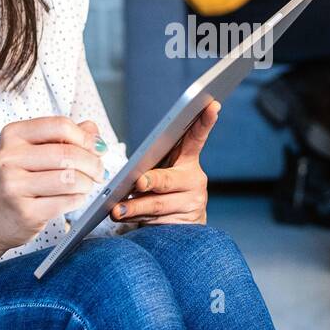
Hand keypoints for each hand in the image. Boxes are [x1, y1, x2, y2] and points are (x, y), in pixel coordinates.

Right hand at [0, 116, 105, 253]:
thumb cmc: (19, 181)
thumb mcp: (36, 151)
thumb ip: (66, 137)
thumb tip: (94, 133)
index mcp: (14, 135)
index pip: (60, 125)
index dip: (85, 137)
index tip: (96, 147)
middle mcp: (9, 158)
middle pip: (68, 153)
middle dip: (93, 163)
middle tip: (98, 171)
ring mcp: (14, 186)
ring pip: (70, 178)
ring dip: (87, 183)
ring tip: (84, 185)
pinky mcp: (25, 211)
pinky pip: (67, 201)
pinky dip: (78, 199)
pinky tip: (73, 197)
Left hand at [112, 100, 219, 224]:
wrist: (182, 225)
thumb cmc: (164, 190)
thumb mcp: (161, 170)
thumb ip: (151, 163)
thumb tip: (130, 175)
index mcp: (188, 160)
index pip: (196, 138)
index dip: (205, 121)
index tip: (212, 104)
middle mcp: (194, 180)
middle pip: (169, 180)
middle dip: (153, 181)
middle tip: (138, 182)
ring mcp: (192, 204)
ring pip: (159, 205)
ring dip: (135, 207)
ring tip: (117, 209)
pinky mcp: (186, 224)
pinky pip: (158, 222)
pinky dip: (139, 221)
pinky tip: (124, 220)